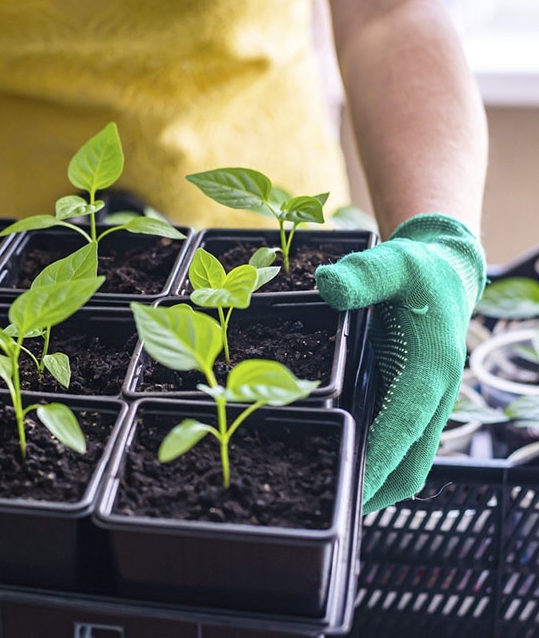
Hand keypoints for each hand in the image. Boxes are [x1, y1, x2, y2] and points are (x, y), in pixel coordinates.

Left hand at [315, 214, 485, 512]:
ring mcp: (429, 403)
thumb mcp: (392, 263)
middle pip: (414, 461)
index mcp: (432, 366)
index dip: (382, 457)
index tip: (356, 487)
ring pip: (412, 461)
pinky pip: (404, 447)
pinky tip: (347, 470)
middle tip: (335, 509)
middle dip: (379, 490)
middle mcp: (436, 394)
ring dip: (380, 485)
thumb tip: (327, 285)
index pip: (406, 424)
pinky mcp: (417, 403)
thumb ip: (363, 276)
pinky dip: (381, 465)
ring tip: (336, 502)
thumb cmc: (417, 270)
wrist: (445, 271)